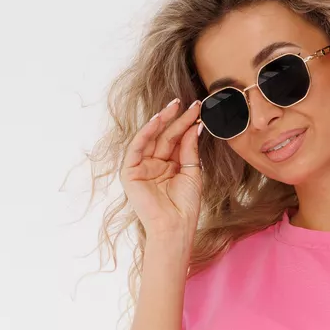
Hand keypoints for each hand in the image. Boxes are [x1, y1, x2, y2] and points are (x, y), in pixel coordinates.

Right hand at [119, 97, 203, 246]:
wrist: (175, 226)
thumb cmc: (185, 206)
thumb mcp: (192, 173)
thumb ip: (190, 149)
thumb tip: (195, 127)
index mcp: (169, 166)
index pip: (177, 140)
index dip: (187, 124)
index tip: (198, 110)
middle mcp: (154, 164)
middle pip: (166, 136)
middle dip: (177, 119)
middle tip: (190, 104)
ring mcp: (142, 167)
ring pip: (151, 138)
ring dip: (162, 120)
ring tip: (175, 106)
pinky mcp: (130, 172)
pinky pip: (137, 147)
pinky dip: (146, 132)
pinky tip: (157, 120)